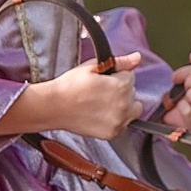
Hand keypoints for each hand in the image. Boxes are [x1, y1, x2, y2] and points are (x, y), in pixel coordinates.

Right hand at [0, 52, 145, 140]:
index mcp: (121, 86)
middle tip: (101, 91)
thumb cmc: (69, 86)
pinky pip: (124, 124)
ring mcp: (118, 121)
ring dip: (123, 105)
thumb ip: (120, 63)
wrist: (52, 106)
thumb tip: (137, 58)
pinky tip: (102, 114)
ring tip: (103, 102)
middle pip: (132, 92)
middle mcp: (123, 106)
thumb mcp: (93, 67)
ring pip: (132, 109)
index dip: (116, 75)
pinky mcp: (112, 133)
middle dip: (121, 89)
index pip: (130, 76)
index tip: (103, 79)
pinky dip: (117, 119)